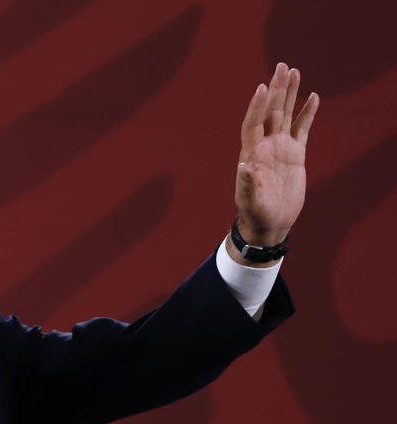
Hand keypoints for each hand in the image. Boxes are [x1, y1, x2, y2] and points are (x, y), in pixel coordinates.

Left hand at [233, 62, 319, 259]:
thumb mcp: (250, 202)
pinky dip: (307, 113)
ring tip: (294, 71)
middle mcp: (265, 145)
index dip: (256, 107)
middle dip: (276, 89)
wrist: (270, 222)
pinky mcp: (296, 154)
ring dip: (289, 94)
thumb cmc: (256, 213)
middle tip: (282, 66)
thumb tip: (244, 168)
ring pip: (285, 114)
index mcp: (251, 153)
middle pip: (270, 112)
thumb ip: (248, 185)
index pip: (253, 123)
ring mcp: (280, 148)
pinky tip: (313, 97)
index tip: (261, 88)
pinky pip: (302, 129)